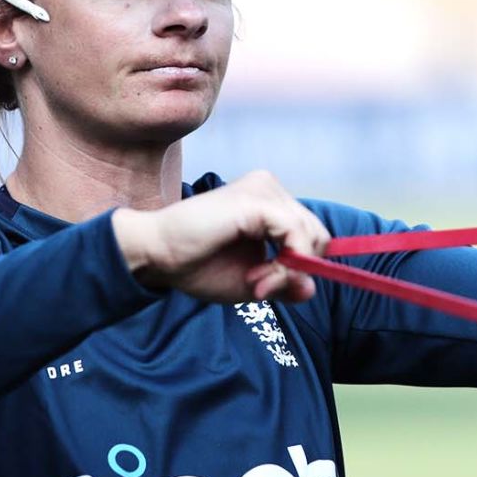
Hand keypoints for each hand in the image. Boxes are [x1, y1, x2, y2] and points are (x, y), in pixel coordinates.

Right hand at [111, 170, 330, 302]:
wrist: (158, 255)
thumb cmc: (197, 265)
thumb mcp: (252, 282)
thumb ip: (284, 283)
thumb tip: (312, 288)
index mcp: (268, 201)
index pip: (312, 232)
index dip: (301, 266)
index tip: (269, 288)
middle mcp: (269, 188)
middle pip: (318, 233)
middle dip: (296, 268)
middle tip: (260, 287)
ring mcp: (264, 190)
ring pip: (311, 235)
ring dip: (287, 271)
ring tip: (253, 284)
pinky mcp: (257, 201)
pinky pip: (295, 235)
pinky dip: (284, 265)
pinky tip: (254, 278)